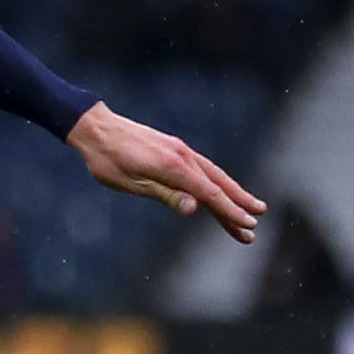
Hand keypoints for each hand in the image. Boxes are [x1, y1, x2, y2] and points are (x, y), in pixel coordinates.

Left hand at [69, 104, 264, 241]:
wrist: (96, 128)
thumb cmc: (109, 160)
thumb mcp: (132, 183)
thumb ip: (166, 195)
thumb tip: (195, 208)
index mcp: (174, 167)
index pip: (210, 194)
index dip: (231, 211)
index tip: (249, 225)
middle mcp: (183, 156)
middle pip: (219, 184)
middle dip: (239, 204)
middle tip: (258, 223)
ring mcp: (181, 151)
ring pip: (214, 176)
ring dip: (232, 194)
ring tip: (250, 209)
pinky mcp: (175, 150)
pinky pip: (202, 169)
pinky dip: (217, 183)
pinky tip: (221, 192)